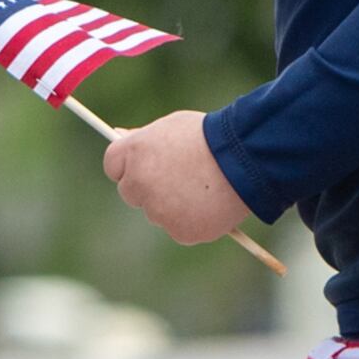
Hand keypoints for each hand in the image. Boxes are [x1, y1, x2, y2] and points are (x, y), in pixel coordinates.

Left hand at [101, 111, 258, 245]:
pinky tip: (212, 205)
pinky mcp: (179, 231)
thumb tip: (119, 135)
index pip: (113, 165)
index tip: (146, 166)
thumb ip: (144, 138)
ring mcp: (158, 210)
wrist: (245, 156)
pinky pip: (180, 229)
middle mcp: (139, 183)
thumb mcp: (172, 127)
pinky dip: (193, 222)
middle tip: (180, 178)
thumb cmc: (211, 136)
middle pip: (131, 193)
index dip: (130, 166)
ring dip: (172, 206)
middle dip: (148, 188)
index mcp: (134, 152)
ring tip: (204, 188)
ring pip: (158, 213)